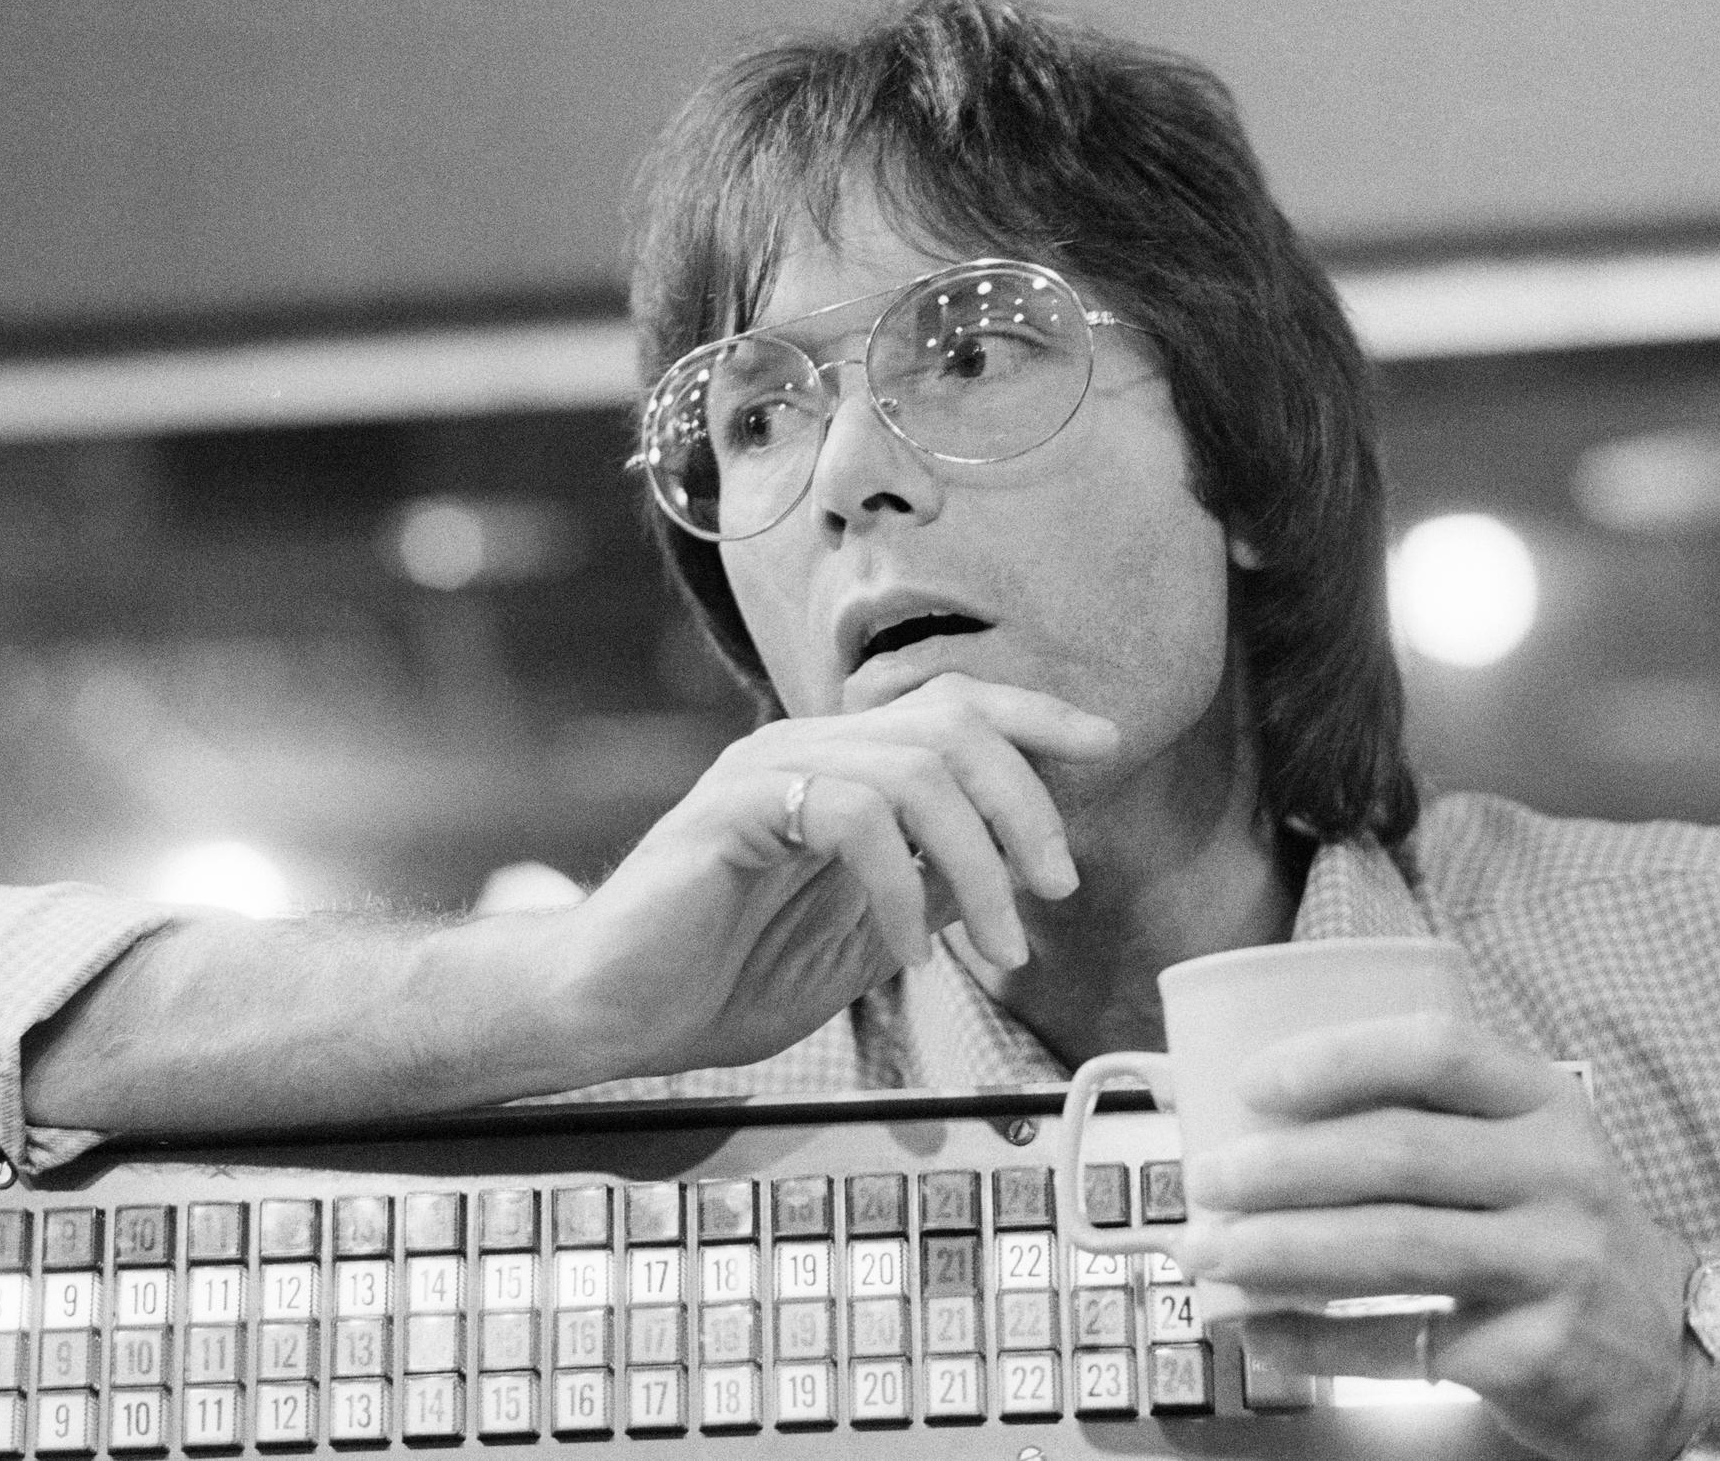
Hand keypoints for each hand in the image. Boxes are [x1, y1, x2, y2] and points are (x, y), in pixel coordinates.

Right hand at [555, 673, 1120, 1083]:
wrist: (613, 1015)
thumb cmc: (721, 978)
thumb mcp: (864, 939)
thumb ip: (933, 891)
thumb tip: (1023, 868)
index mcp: (836, 766)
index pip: (952, 706)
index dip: (1036, 719)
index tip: (1106, 750)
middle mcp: (803, 748)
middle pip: (951, 723)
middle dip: (1028, 805)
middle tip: (1057, 890)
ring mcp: (763, 770)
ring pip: (915, 768)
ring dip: (980, 862)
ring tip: (1002, 947)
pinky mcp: (732, 810)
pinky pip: (851, 815)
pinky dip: (902, 888)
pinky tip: (909, 951)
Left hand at [1172, 1014, 1702, 1460]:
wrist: (1681, 1348)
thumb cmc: (1557, 1229)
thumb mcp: (1523, 1149)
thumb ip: (1424, 1120)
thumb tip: (1252, 1114)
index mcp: (1543, 1101)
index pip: (1437, 1049)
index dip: (1338, 1058)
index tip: (1252, 1082)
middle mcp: (1559, 1171)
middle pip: (1396, 1154)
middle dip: (1279, 1167)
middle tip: (1202, 1180)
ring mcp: (1556, 1263)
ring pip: (1390, 1248)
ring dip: (1278, 1251)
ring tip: (1206, 1252)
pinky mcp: (1538, 1350)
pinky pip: (1401, 1341)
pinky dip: (1313, 1337)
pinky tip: (1256, 1328)